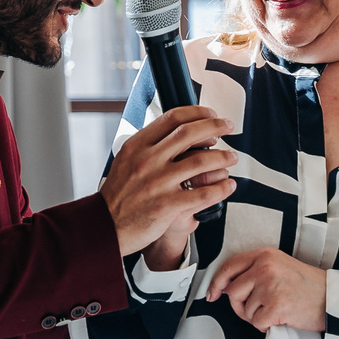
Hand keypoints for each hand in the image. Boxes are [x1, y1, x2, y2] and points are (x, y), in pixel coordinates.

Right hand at [101, 106, 234, 256]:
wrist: (106, 226)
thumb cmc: (119, 194)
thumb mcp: (126, 160)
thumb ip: (148, 145)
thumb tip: (177, 130)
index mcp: (137, 145)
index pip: (172, 118)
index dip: (197, 113)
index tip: (210, 114)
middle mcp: (147, 161)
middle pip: (189, 133)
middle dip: (215, 126)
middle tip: (228, 127)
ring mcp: (158, 183)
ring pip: (201, 162)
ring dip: (222, 157)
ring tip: (231, 157)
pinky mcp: (168, 206)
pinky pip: (203, 194)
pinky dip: (221, 188)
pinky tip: (228, 185)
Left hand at [208, 249, 326, 332]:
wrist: (333, 299)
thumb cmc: (308, 286)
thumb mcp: (280, 266)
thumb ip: (254, 271)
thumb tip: (224, 287)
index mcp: (265, 255)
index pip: (230, 267)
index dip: (217, 283)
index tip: (212, 294)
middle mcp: (265, 268)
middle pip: (232, 291)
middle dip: (240, 306)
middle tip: (257, 310)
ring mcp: (270, 287)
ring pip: (244, 309)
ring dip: (256, 316)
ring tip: (276, 311)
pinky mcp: (276, 306)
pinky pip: (256, 323)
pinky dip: (266, 326)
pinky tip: (280, 319)